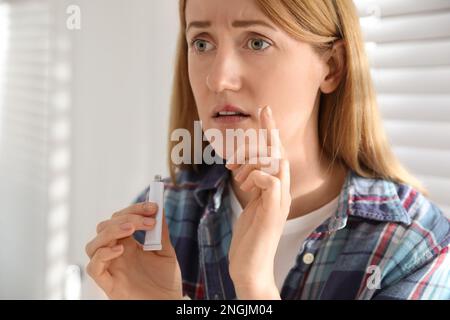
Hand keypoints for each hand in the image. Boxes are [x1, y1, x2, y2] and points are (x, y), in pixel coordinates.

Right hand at [85, 202, 182, 298]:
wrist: (168, 302)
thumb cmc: (165, 280)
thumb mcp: (166, 251)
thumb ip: (161, 232)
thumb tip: (159, 208)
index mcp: (128, 244)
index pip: (121, 218)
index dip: (134, 209)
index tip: (153, 206)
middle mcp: (115, 253)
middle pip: (105, 227)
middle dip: (126, 217)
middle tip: (148, 221)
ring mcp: (110, 268)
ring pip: (93, 245)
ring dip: (111, 231)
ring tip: (132, 229)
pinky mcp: (108, 284)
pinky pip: (93, 268)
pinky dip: (103, 255)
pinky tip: (121, 250)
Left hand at [226, 106, 290, 298]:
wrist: (250, 267)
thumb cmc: (249, 238)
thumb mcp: (250, 205)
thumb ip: (253, 187)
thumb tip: (244, 170)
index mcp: (275, 189)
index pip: (275, 155)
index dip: (270, 132)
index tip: (264, 112)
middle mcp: (282, 192)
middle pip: (279, 153)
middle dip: (269, 130)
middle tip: (262, 111)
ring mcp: (280, 202)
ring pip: (276, 163)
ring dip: (253, 160)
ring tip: (235, 173)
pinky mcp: (273, 212)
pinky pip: (270, 182)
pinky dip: (256, 176)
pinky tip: (244, 184)